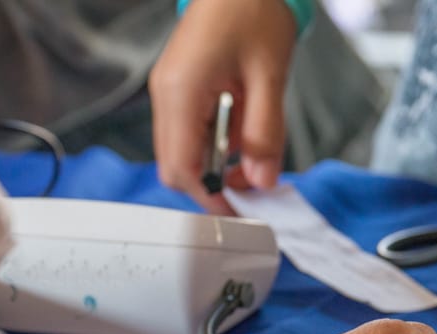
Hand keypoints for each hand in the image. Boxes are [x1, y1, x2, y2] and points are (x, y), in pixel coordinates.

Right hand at [149, 0, 296, 213]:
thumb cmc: (253, 13)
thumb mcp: (270, 76)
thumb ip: (265, 133)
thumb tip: (261, 181)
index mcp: (181, 92)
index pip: (182, 168)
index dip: (211, 196)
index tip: (243, 211)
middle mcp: (166, 96)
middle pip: (175, 167)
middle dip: (212, 185)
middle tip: (253, 189)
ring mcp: (169, 93)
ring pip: (182, 154)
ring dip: (216, 165)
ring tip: (254, 156)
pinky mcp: (180, 91)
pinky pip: (191, 134)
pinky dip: (216, 146)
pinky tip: (243, 134)